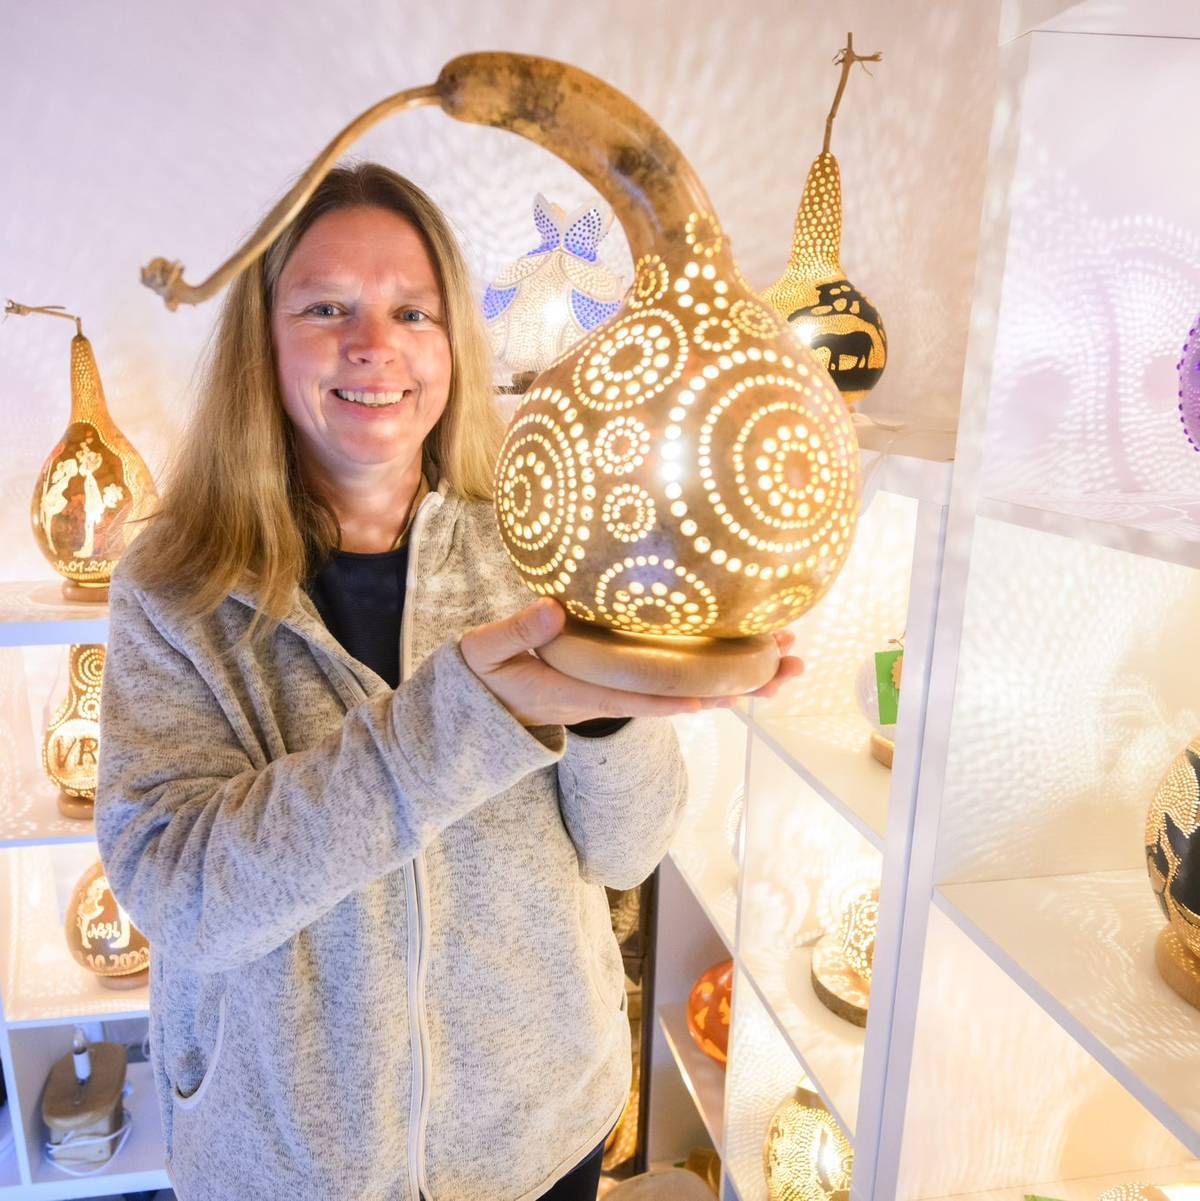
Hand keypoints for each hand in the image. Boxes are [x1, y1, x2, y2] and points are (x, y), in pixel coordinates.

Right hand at [459, 599, 803, 726]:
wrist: (480, 707)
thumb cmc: (484, 677)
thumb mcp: (487, 653)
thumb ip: (517, 631)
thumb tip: (554, 608)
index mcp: (581, 691)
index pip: (638, 697)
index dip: (680, 696)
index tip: (722, 692)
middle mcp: (610, 695)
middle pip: (681, 696)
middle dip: (736, 685)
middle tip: (790, 669)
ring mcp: (618, 690)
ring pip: (685, 687)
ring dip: (737, 677)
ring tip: (788, 659)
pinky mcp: (619, 680)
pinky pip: (671, 677)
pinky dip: (708, 666)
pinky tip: (741, 652)